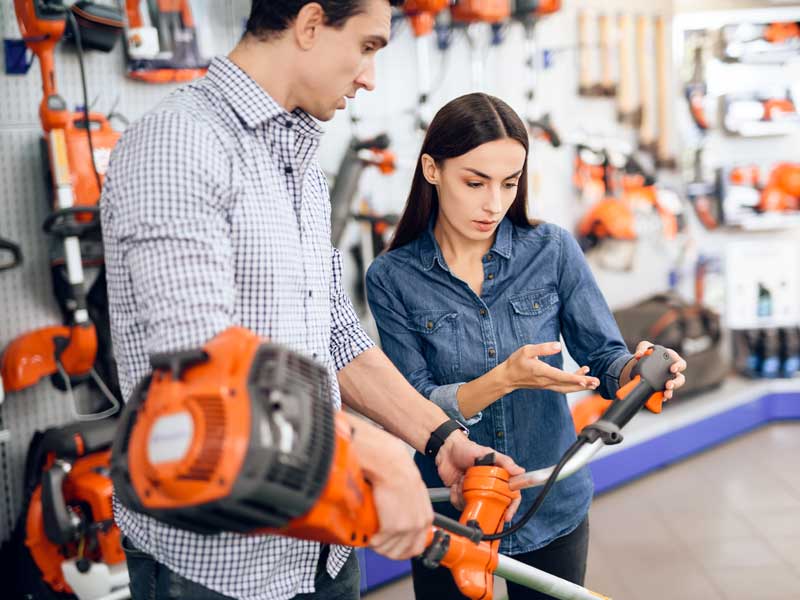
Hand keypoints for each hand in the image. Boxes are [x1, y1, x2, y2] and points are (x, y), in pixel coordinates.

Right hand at [346, 415, 432, 559]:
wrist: (389, 464)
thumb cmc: (397, 471)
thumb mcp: (412, 491)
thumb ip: (410, 507)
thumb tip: (398, 513)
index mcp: (426, 517)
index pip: (417, 546)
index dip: (402, 549)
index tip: (392, 546)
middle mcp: (419, 524)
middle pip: (403, 553)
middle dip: (388, 551)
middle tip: (377, 543)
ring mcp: (407, 528)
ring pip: (389, 550)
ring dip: (378, 547)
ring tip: (370, 537)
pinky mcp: (393, 528)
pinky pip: (379, 544)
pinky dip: (371, 541)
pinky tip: (367, 534)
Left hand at [435, 432, 523, 522]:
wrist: (445, 449)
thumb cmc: (466, 448)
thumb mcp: (487, 452)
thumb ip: (504, 461)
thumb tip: (520, 471)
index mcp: (497, 477)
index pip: (510, 495)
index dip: (511, 506)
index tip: (507, 515)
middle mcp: (487, 486)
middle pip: (492, 504)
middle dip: (483, 503)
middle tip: (476, 498)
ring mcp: (473, 492)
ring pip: (475, 506)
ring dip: (466, 497)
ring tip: (462, 482)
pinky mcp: (460, 495)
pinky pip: (460, 504)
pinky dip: (456, 497)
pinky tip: (455, 485)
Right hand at [501, 342, 599, 393]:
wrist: (507, 377)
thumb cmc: (516, 362)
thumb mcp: (526, 350)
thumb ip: (543, 348)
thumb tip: (559, 346)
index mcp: (541, 372)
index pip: (560, 376)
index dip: (573, 378)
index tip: (585, 379)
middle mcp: (546, 381)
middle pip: (567, 386)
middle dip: (583, 384)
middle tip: (596, 382)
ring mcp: (547, 385)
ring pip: (567, 388)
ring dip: (580, 386)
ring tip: (593, 382)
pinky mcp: (547, 385)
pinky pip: (563, 387)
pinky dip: (573, 384)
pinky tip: (581, 378)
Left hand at [633, 340, 686, 400]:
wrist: (635, 366)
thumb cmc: (645, 354)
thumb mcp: (643, 348)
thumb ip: (642, 348)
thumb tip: (639, 355)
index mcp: (671, 361)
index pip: (681, 364)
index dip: (679, 366)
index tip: (672, 368)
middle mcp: (671, 373)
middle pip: (680, 379)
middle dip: (676, 383)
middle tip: (669, 384)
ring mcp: (666, 382)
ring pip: (673, 389)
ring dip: (670, 392)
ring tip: (666, 394)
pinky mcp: (659, 390)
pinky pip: (663, 396)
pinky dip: (661, 398)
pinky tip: (659, 399)